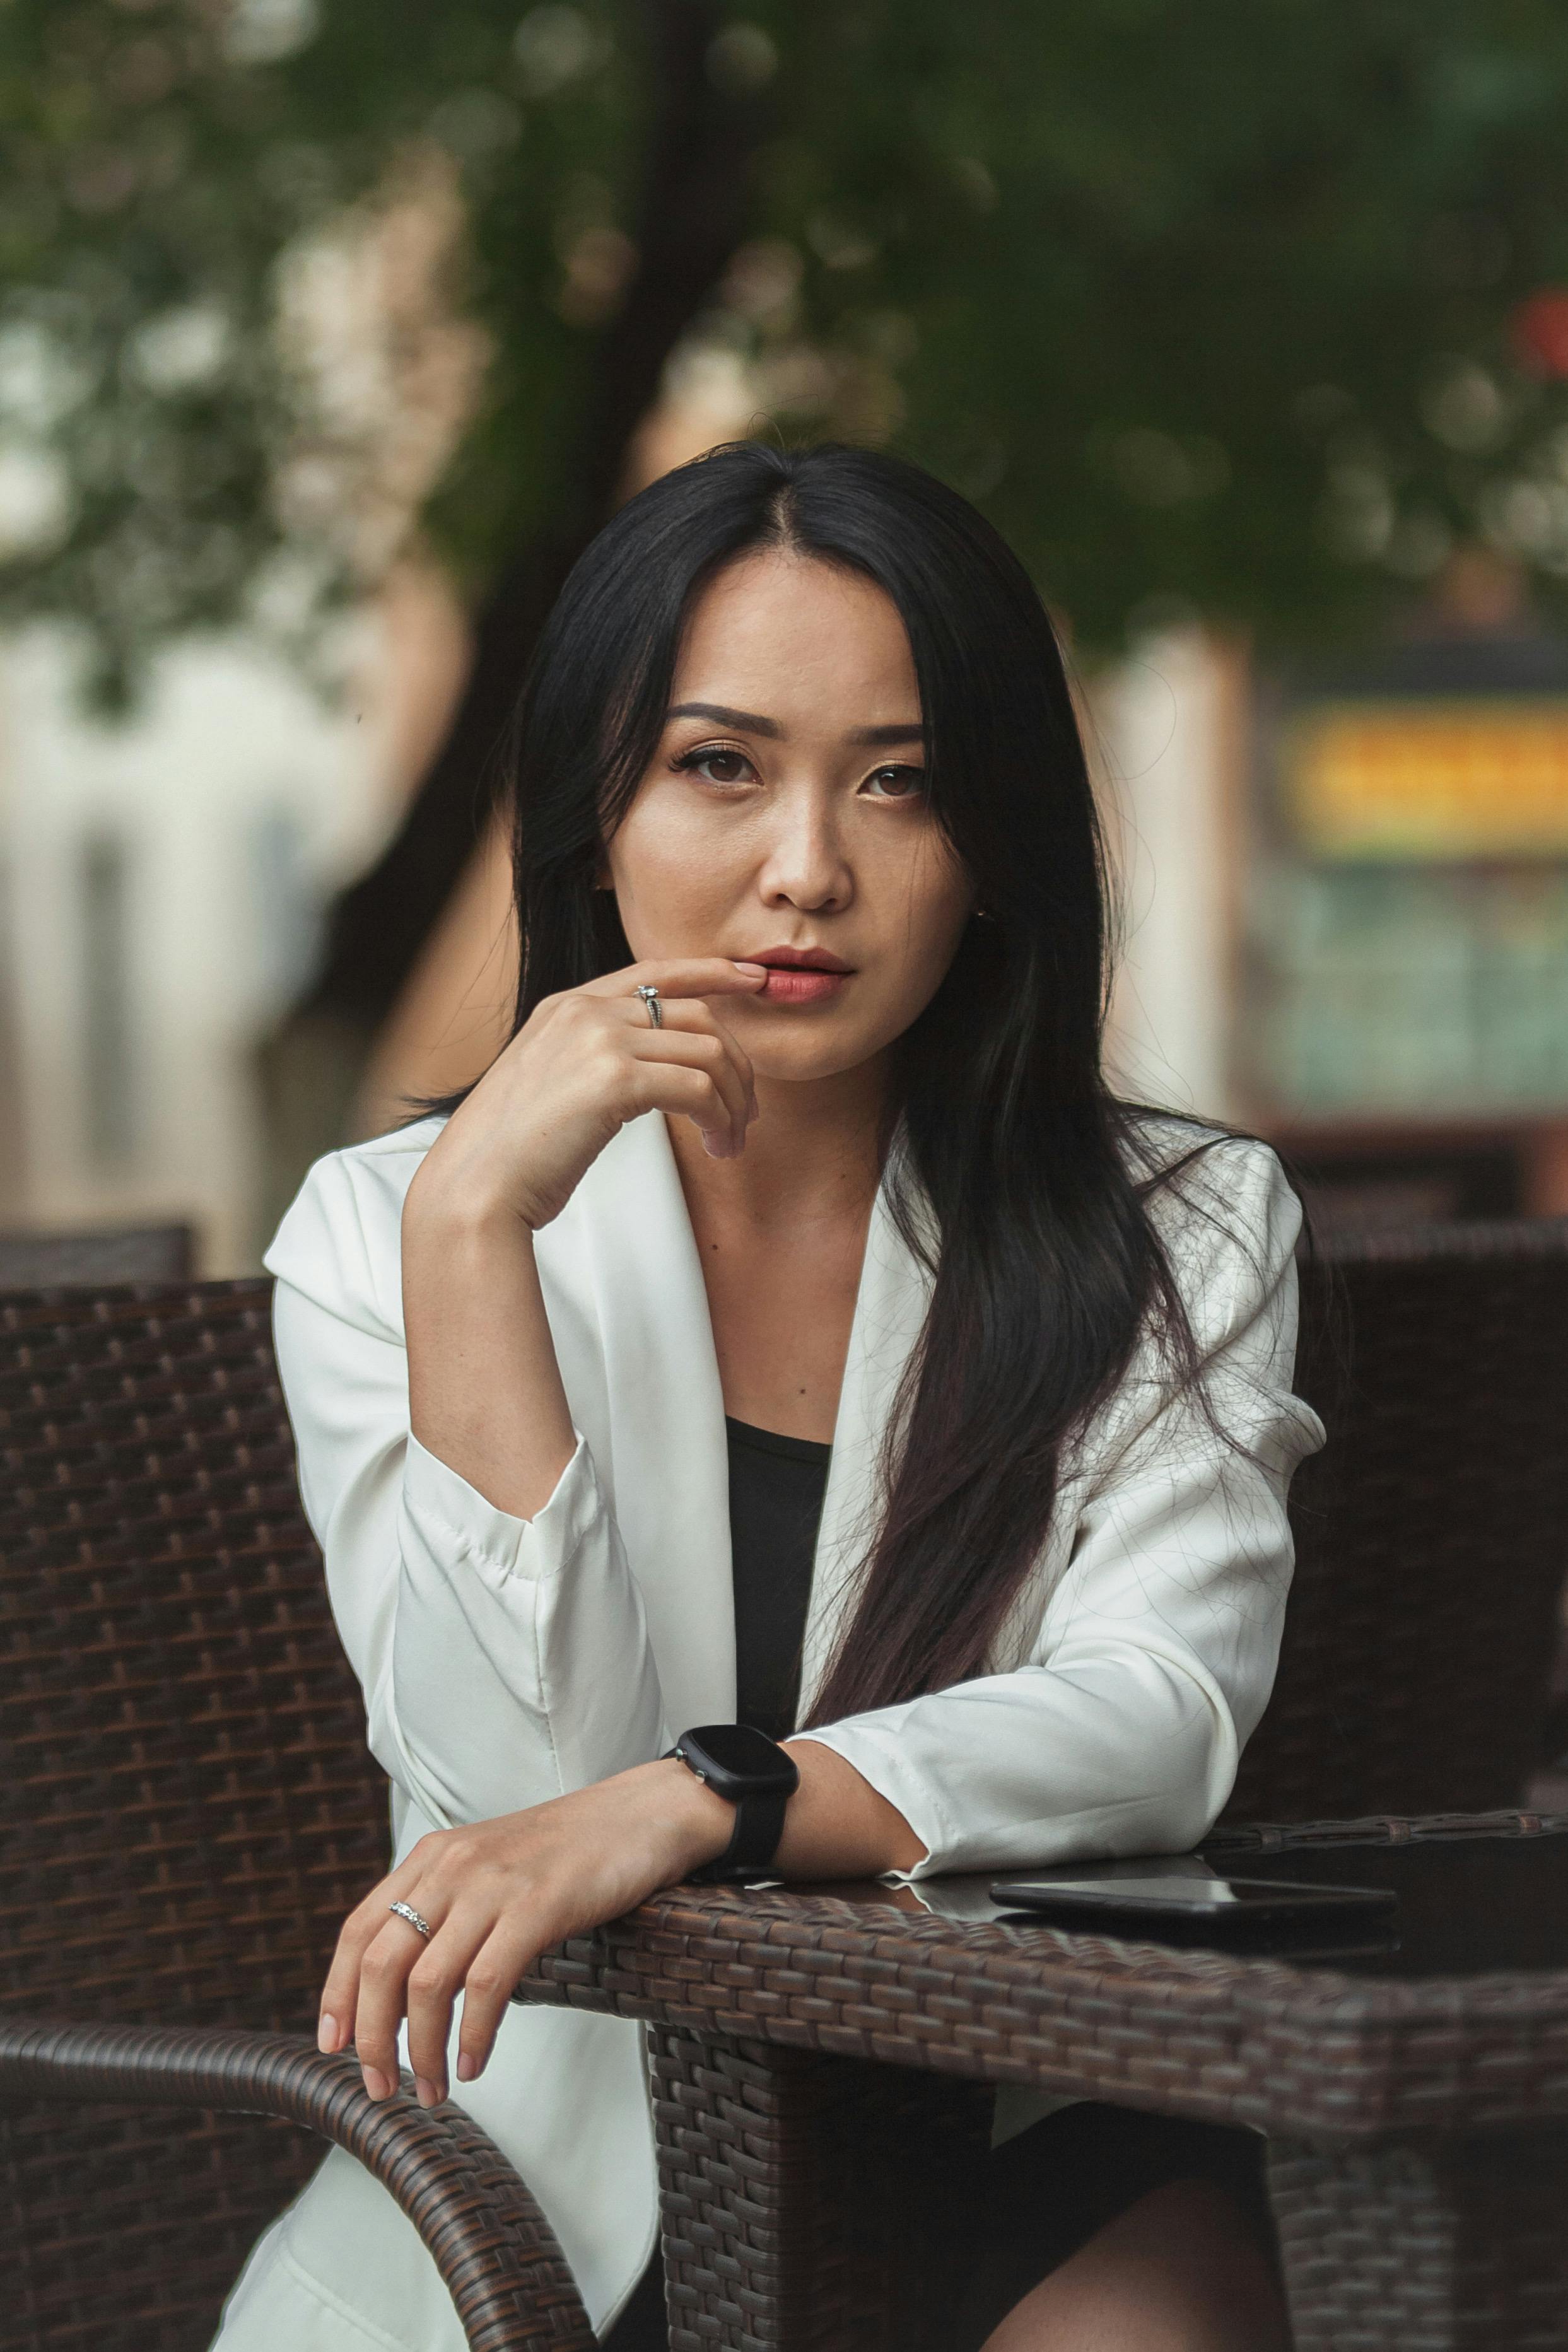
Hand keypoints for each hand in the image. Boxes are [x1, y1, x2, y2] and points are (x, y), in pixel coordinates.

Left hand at [317, 1759, 732, 2106]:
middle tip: (381, 2085)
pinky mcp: (537, 1905)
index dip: (337, 1994)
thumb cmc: (571, 1852)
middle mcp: (451, 1867)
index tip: (334, 2047)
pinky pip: (486, 1985)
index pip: (359, 1931)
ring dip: (423, 2050)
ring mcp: (493, 1885)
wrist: (641, 1815)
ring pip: (427, 1983)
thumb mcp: (491, 1868)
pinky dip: (473, 2035)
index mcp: (433, 1857)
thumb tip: (408, 1987)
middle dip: (372, 2038)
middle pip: (381, 1964)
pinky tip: (475, 2063)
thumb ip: (448, 1909)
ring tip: (433, 2089)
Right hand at [411, 956, 769, 1232]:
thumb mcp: (551, 1083)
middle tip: (746, 1112)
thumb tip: (655, 1071)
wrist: (476, 1187)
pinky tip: (717, 1146)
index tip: (752, 979)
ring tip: (731, 1142)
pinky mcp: (614, 1079)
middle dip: (736, 1065)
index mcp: (566, 1006)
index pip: (654, 972)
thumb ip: (594, 1059)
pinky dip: (719, 1120)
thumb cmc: (513, 1155)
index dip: (711, 971)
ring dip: (733, 1103)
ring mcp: (599, 1040)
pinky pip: (699, 1089)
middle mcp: (585, 1011)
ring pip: (707, 1053)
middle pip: (697, 1016)